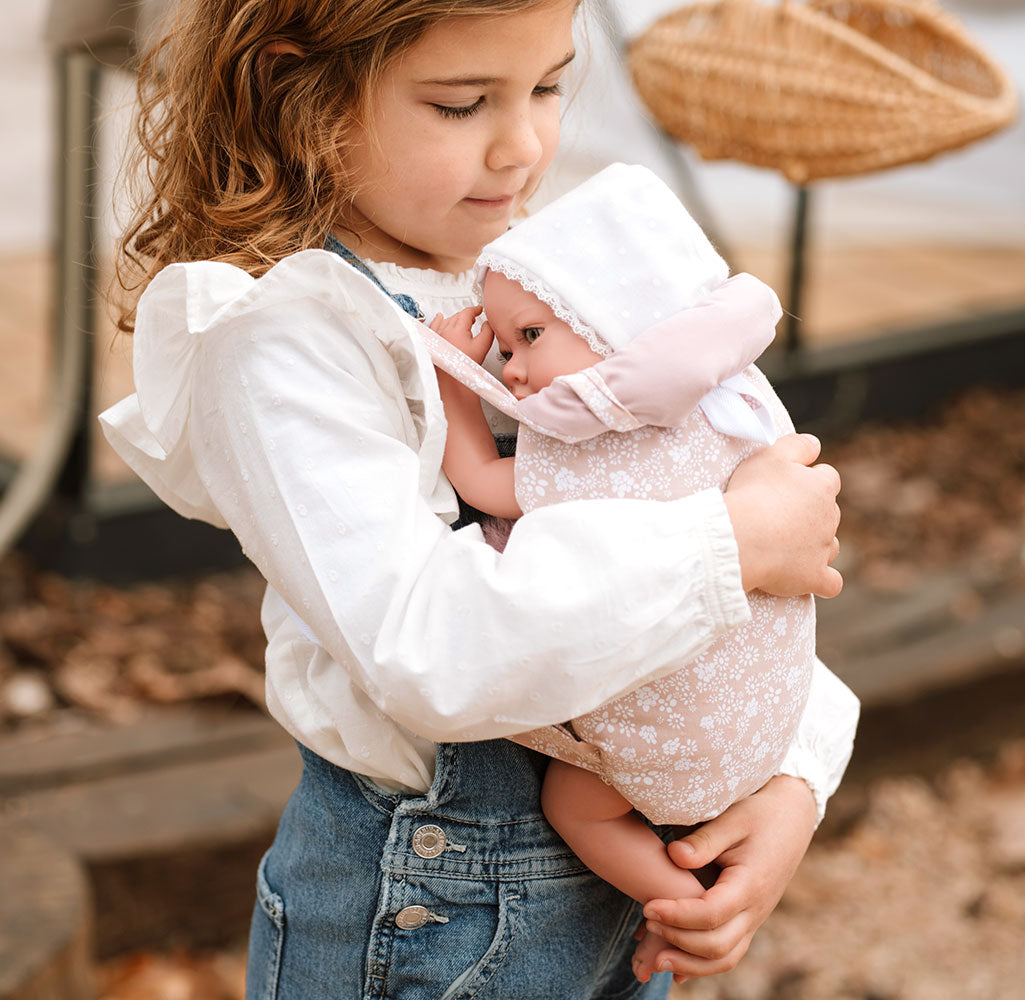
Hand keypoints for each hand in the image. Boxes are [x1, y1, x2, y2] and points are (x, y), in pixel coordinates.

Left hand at [429, 307, 490, 364]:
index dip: (475, 310)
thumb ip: (488, 331)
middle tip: (474, 317)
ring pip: (446, 320)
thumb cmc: (464, 368)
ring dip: (455, 318)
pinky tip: (439, 318)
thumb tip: (487, 323)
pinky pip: (434, 326)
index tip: (479, 309)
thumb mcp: (482, 347)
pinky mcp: (432, 343)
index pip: (466, 313)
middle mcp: (444, 331)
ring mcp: (436, 336)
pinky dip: (438, 320)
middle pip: (457, 316)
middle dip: (466, 315)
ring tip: (462, 320)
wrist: (452, 382)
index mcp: (456, 330)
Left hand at [642, 775, 816, 983]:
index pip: (711, 914)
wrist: (791, 816)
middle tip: (646, 922)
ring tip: (655, 958)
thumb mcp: (733, 818)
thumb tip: (674, 856)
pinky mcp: (750, 919)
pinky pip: (729, 952)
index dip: (677, 915)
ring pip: (726, 958)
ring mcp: (755, 918)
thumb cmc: (759, 812)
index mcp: (750, 884)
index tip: (648, 905)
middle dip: (678, 941)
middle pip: (718, 945)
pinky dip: (703, 963)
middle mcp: (756, 909)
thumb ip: (705, 839)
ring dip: (690, 964)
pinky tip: (676, 964)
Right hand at [724, 433, 841, 596]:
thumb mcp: (771, 455)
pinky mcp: (814, 577)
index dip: (809, 482)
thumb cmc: (752, 494)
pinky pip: (830, 583)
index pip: (827, 479)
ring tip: (786, 547)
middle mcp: (829, 518)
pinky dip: (823, 581)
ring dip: (815, 546)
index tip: (787, 488)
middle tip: (777, 517)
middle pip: (828, 514)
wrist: (742, 537)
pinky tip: (810, 579)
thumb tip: (815, 446)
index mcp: (822, 487)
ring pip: (829, 546)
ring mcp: (823, 549)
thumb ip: (798, 445)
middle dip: (810, 515)